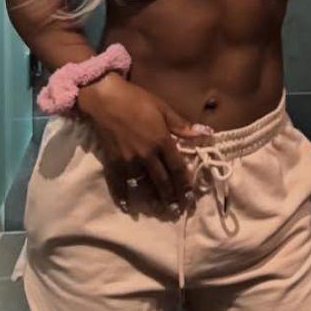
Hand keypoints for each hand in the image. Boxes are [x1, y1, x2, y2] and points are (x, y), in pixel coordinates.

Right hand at [76, 74, 207, 212]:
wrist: (107, 99)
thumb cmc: (138, 100)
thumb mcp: (163, 109)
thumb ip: (181, 125)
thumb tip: (203, 134)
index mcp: (162, 141)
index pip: (177, 168)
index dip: (185, 184)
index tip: (190, 196)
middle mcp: (147, 155)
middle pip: (162, 181)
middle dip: (171, 196)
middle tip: (178, 210)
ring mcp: (128, 161)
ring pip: (143, 185)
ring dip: (152, 199)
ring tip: (159, 210)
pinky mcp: (113, 162)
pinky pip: (119, 183)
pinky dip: (123, 196)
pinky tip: (127, 206)